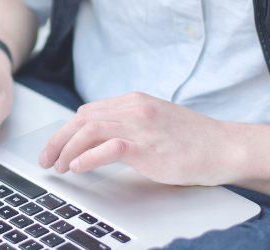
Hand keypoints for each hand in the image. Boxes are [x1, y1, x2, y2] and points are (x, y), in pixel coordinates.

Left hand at [37, 92, 240, 185]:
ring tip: (59, 166)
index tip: (55, 148)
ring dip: (67, 150)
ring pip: (89, 131)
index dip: (66, 131)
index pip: (87, 112)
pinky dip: (87, 157)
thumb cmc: (191, 141)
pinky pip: (108, 147)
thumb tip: (95, 141)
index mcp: (133, 101)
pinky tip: (78, 167)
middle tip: (46, 160)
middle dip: (58, 140)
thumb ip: (127, 125)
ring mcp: (140, 126)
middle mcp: (134, 109)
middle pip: (81, 119)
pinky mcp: (147, 146)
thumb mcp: (154, 123)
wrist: (223, 147)